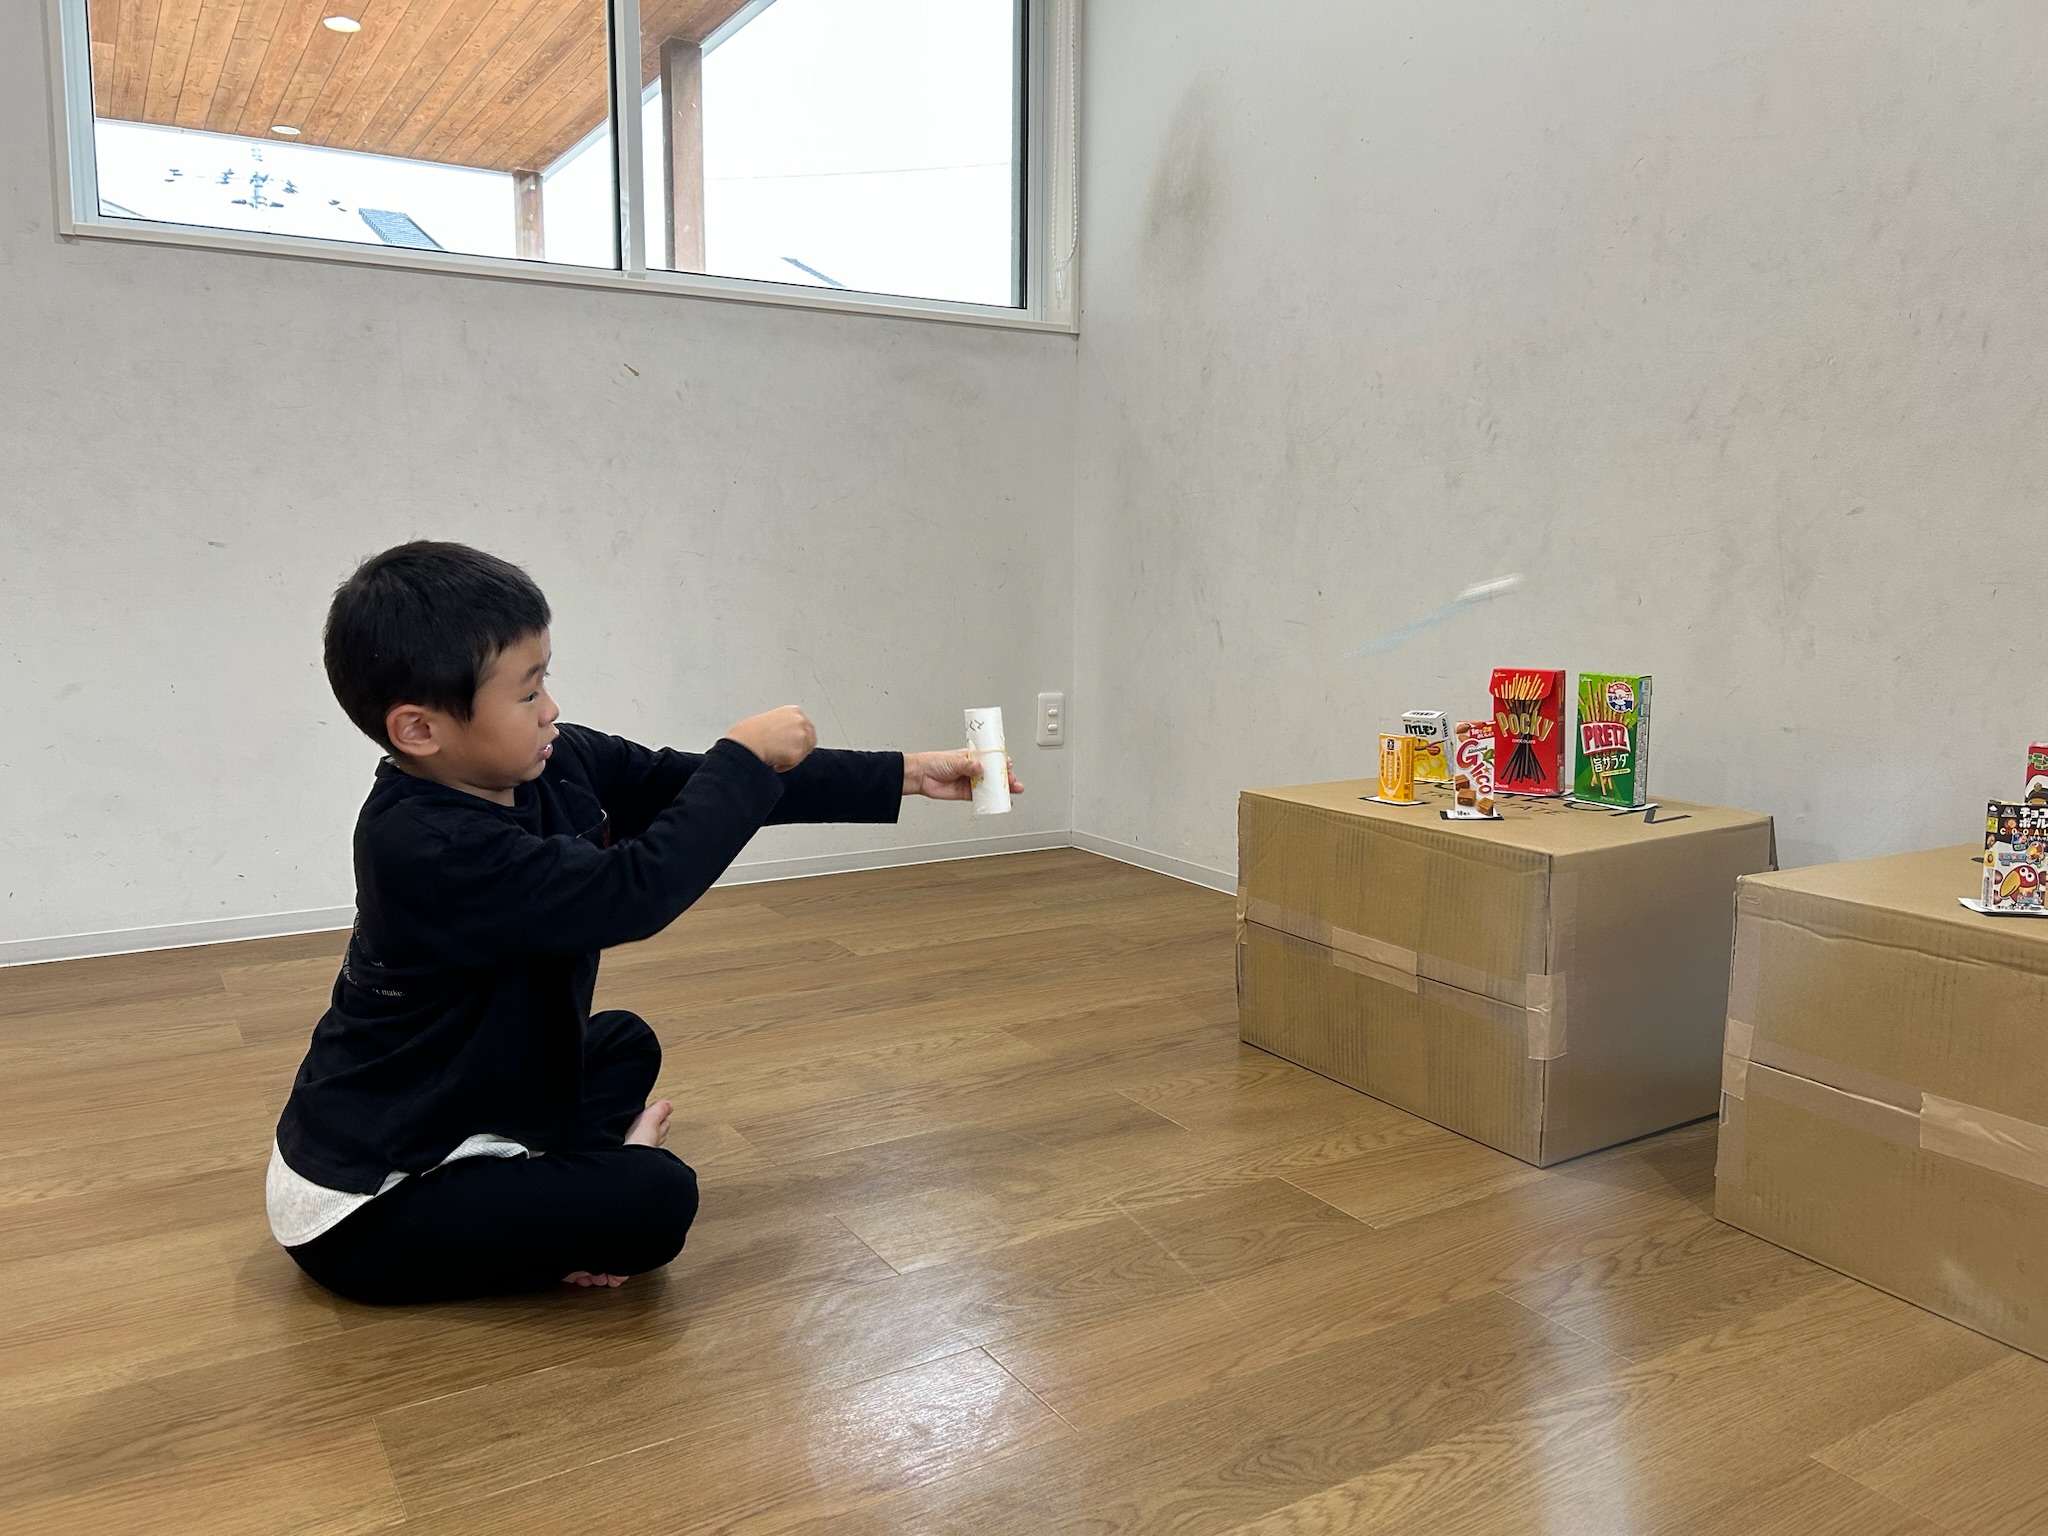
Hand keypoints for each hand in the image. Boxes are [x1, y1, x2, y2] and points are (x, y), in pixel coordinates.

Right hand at [726, 706, 816, 771]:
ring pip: (805, 751)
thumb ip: (783, 725)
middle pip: (810, 738)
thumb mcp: (769, 719)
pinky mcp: (799, 752)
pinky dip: (787, 765)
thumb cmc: (748, 733)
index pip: (805, 726)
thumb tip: (785, 736)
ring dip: (793, 756)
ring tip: (777, 758)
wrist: (745, 743)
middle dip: (799, 747)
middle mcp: (800, 721)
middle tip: (784, 754)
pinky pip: (796, 762)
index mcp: (793, 711)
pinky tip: (775, 763)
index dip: (797, 737)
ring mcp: (801, 736)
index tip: (789, 743)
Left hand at [905, 749, 1022, 800]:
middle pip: (994, 774)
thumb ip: (967, 765)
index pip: (991, 758)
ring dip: (1002, 789)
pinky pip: (981, 797)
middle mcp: (973, 769)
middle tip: (1013, 780)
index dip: (1001, 761)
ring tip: (1013, 791)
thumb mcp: (953, 760)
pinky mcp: (965, 793)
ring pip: (990, 786)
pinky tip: (1000, 802)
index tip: (1008, 764)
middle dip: (1005, 777)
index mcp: (972, 757)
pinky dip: (991, 800)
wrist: (921, 776)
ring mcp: (970, 781)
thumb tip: (979, 768)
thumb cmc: (935, 762)